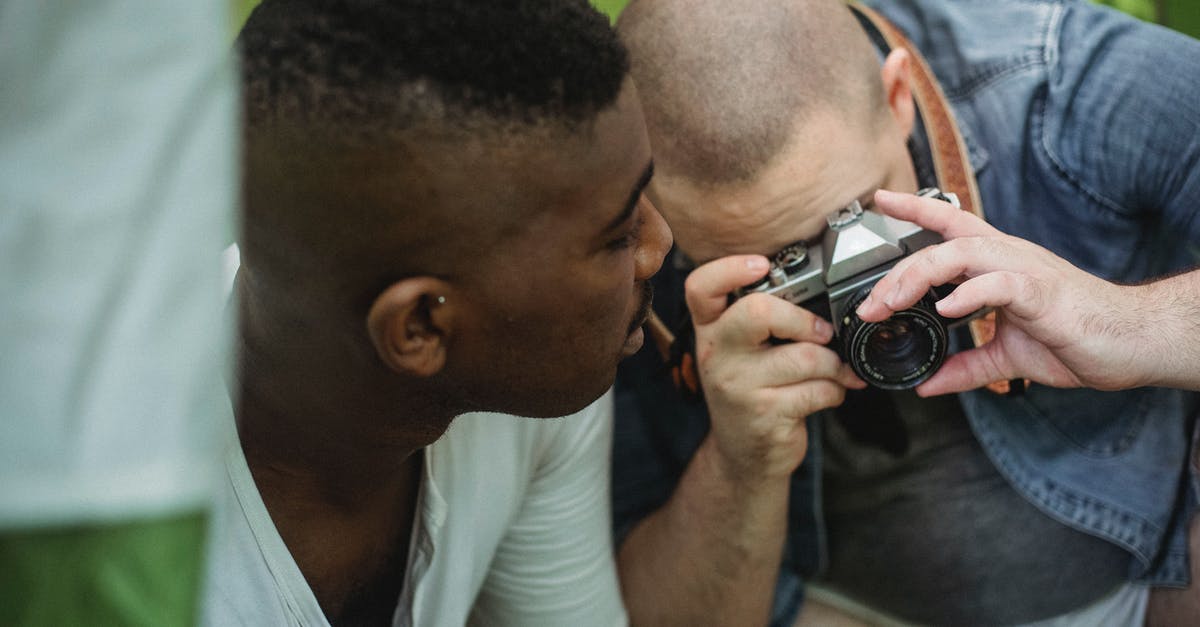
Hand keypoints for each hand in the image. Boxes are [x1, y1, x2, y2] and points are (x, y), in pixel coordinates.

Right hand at [685, 255, 863, 482]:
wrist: (743, 455)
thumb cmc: (750, 391)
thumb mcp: (739, 352)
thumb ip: (760, 320)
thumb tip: (817, 291)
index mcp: (710, 329)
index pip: (700, 287)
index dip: (729, 269)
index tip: (760, 265)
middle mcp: (717, 353)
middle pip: (758, 312)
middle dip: (804, 321)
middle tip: (822, 333)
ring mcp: (738, 386)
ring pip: (804, 356)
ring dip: (834, 364)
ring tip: (836, 370)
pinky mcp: (764, 414)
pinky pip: (818, 390)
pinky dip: (837, 390)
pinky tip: (830, 393)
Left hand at [855, 189, 1147, 394]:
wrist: (1129, 343)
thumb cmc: (1075, 339)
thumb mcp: (1007, 358)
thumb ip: (967, 368)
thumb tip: (928, 384)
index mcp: (997, 264)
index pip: (950, 224)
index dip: (914, 208)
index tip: (880, 199)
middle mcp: (1007, 257)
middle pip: (940, 245)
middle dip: (896, 273)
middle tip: (869, 307)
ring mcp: (1024, 271)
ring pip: (960, 254)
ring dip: (918, 278)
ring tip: (891, 305)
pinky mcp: (1041, 293)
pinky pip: (998, 284)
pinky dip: (968, 294)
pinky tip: (946, 309)